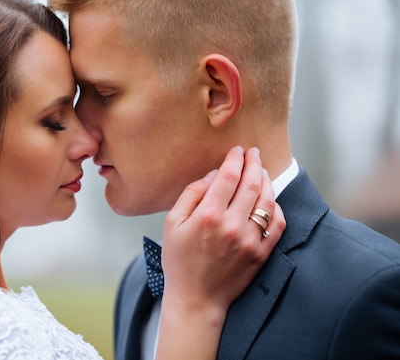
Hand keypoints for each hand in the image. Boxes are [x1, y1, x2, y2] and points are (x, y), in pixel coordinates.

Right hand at [161, 145, 285, 310]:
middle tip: (254, 153)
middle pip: (252, 183)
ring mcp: (250, 240)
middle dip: (254, 163)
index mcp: (208, 216)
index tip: (237, 151)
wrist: (196, 298)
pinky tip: (269, 200)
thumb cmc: (179, 260)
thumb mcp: (172, 224)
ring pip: (267, 201)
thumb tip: (212, 175)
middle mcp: (232, 225)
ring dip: (267, 181)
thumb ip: (191, 195)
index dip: (235, 159)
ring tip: (262, 172)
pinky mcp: (261, 253)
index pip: (228, 176)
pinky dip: (276, 207)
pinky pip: (277, 223)